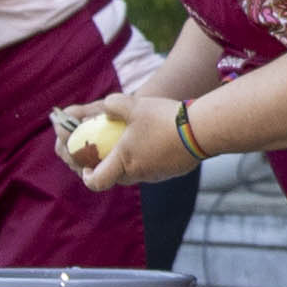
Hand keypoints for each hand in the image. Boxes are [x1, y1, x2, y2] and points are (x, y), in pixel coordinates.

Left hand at [78, 94, 195, 189]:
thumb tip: (105, 107)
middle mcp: (138, 173)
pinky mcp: (172, 172)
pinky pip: (154, 168)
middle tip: (107, 150)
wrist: (201, 131)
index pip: (97, 182)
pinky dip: (150, 158)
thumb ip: (113, 104)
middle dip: (108, 166)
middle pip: (117, 177)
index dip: (87, 177)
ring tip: (135, 141)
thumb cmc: (164, 119)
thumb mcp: (134, 105)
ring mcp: (157, 175)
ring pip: (136, 172)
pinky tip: (157, 140)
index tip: (85, 168)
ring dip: (131, 161)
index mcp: (123, 161)